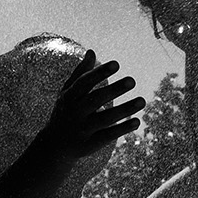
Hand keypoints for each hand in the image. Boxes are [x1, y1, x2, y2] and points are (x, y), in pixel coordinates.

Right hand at [31, 51, 143, 166]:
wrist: (54, 145)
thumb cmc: (65, 111)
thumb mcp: (68, 92)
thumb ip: (81, 73)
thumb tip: (91, 51)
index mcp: (69, 96)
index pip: (84, 83)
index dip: (99, 73)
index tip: (116, 64)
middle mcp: (75, 112)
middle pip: (95, 100)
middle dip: (113, 90)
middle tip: (132, 80)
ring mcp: (82, 129)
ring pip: (105, 119)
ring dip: (124, 110)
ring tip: (143, 101)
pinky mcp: (90, 144)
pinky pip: (108, 136)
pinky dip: (122, 129)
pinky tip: (137, 121)